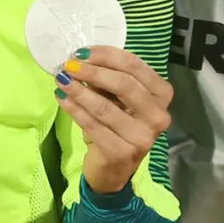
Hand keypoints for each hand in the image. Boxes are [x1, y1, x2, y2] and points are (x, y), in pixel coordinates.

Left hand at [58, 43, 174, 194]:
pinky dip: (75, 110)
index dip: (107, 56)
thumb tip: (81, 59)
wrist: (114, 170)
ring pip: (105, 106)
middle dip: (93, 72)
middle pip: (124, 84)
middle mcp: (158, 116)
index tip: (82, 52)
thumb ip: (108, 81)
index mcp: (162, 95)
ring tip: (61, 80)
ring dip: (79, 90)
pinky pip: (93, 125)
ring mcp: (142, 137)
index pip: (135, 67)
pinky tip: (63, 99)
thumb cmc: (118, 127)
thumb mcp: (119, 101)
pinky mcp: (122, 152)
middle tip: (69, 65)